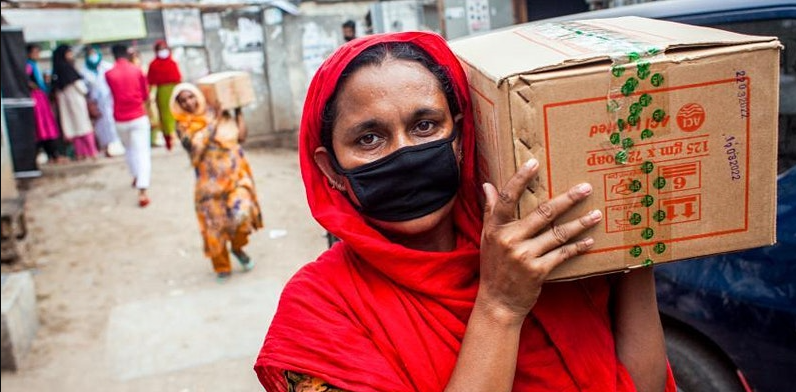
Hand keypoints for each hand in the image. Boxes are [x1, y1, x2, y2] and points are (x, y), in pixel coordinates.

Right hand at [477, 159, 601, 324]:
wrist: (498, 302)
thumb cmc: (493, 266)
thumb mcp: (487, 237)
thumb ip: (490, 211)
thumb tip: (488, 186)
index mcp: (496, 228)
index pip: (507, 199)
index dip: (520, 179)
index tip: (534, 163)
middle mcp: (509, 240)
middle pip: (543, 213)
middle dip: (567, 199)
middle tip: (585, 187)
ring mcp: (524, 256)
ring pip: (558, 234)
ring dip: (580, 223)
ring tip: (596, 214)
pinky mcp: (538, 271)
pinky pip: (562, 254)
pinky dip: (577, 247)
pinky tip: (589, 240)